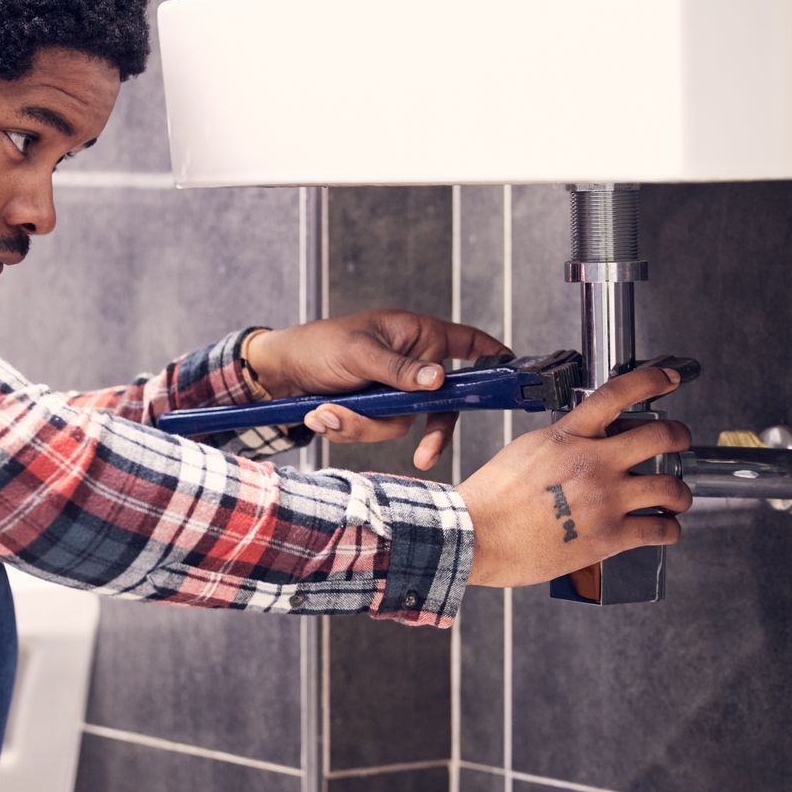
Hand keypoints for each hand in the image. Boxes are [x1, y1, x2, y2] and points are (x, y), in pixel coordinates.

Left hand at [247, 310, 509, 470]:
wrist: (279, 372)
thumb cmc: (319, 345)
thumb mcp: (359, 353)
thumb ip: (400, 370)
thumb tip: (439, 379)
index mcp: (417, 335)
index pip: (466, 342)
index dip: (491, 354)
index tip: (512, 367)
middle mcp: (412, 364)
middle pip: (438, 404)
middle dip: (421, 430)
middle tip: (425, 456)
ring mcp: (394, 391)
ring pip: (400, 424)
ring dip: (360, 425)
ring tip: (325, 412)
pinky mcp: (374, 410)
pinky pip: (375, 431)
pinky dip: (348, 428)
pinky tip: (322, 415)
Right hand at [457, 364, 693, 587]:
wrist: (477, 535)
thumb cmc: (491, 498)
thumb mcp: (527, 449)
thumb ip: (563, 440)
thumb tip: (586, 440)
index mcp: (569, 436)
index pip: (618, 393)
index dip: (650, 380)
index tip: (667, 378)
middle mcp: (594, 462)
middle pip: (661, 436)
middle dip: (679, 436)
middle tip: (679, 441)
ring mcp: (605, 499)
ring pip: (671, 487)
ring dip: (681, 492)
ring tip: (677, 497)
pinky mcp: (609, 537)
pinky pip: (660, 529)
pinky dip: (670, 529)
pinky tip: (666, 528)